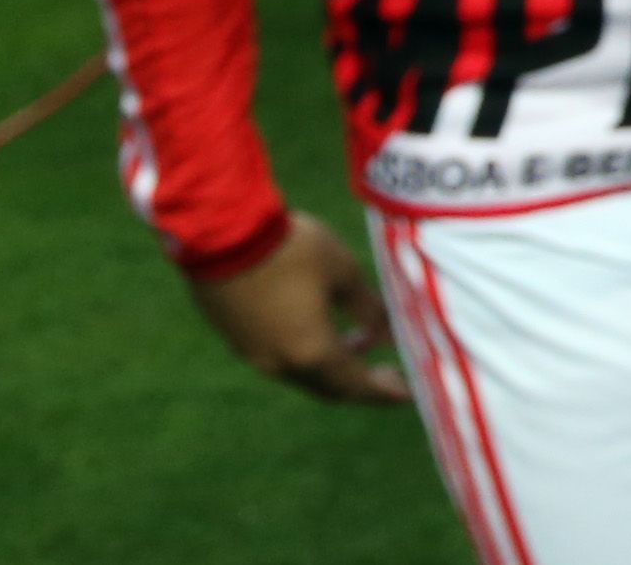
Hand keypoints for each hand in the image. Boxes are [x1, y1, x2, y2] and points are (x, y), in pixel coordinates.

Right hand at [188, 211, 409, 406]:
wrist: (223, 236)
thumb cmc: (292, 251)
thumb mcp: (343, 273)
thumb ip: (369, 309)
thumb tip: (390, 335)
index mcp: (310, 352)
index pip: (355, 385)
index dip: (383, 391)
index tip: (407, 393)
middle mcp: (280, 364)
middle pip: (328, 387)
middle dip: (360, 383)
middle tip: (387, 371)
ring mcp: (254, 355)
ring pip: (303, 375)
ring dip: (334, 366)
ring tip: (360, 340)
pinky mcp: (237, 340)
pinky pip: (281, 360)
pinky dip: (308, 354)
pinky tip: (319, 328)